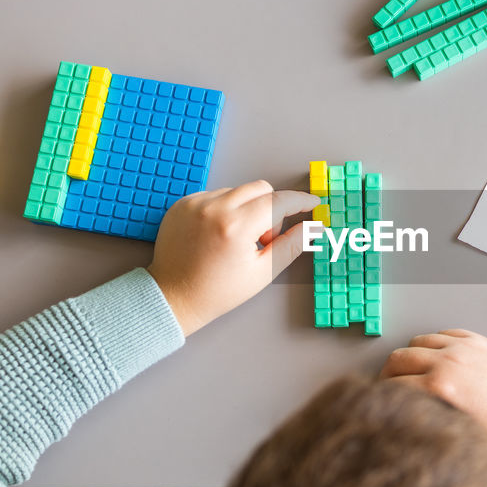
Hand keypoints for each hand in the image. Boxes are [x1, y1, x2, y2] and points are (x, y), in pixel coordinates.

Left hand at [147, 181, 317, 335]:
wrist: (173, 297)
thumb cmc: (216, 291)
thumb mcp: (262, 272)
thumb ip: (291, 245)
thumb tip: (313, 227)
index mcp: (236, 226)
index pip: (279, 202)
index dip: (300, 201)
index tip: (312, 203)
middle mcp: (213, 208)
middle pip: (260, 189)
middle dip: (271, 209)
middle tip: (263, 239)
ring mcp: (195, 203)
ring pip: (238, 191)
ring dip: (246, 210)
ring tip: (237, 241)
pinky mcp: (182, 204)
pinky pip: (215, 195)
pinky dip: (224, 210)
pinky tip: (218, 235)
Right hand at [379, 329, 486, 447]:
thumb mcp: (461, 434)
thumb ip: (431, 422)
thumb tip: (408, 423)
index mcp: (441, 387)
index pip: (395, 384)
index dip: (384, 396)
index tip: (381, 403)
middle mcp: (449, 362)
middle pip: (400, 357)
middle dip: (390, 373)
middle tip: (390, 387)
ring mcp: (464, 348)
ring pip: (420, 341)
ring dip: (412, 355)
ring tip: (413, 371)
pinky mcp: (479, 341)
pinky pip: (446, 334)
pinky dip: (436, 344)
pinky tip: (438, 358)